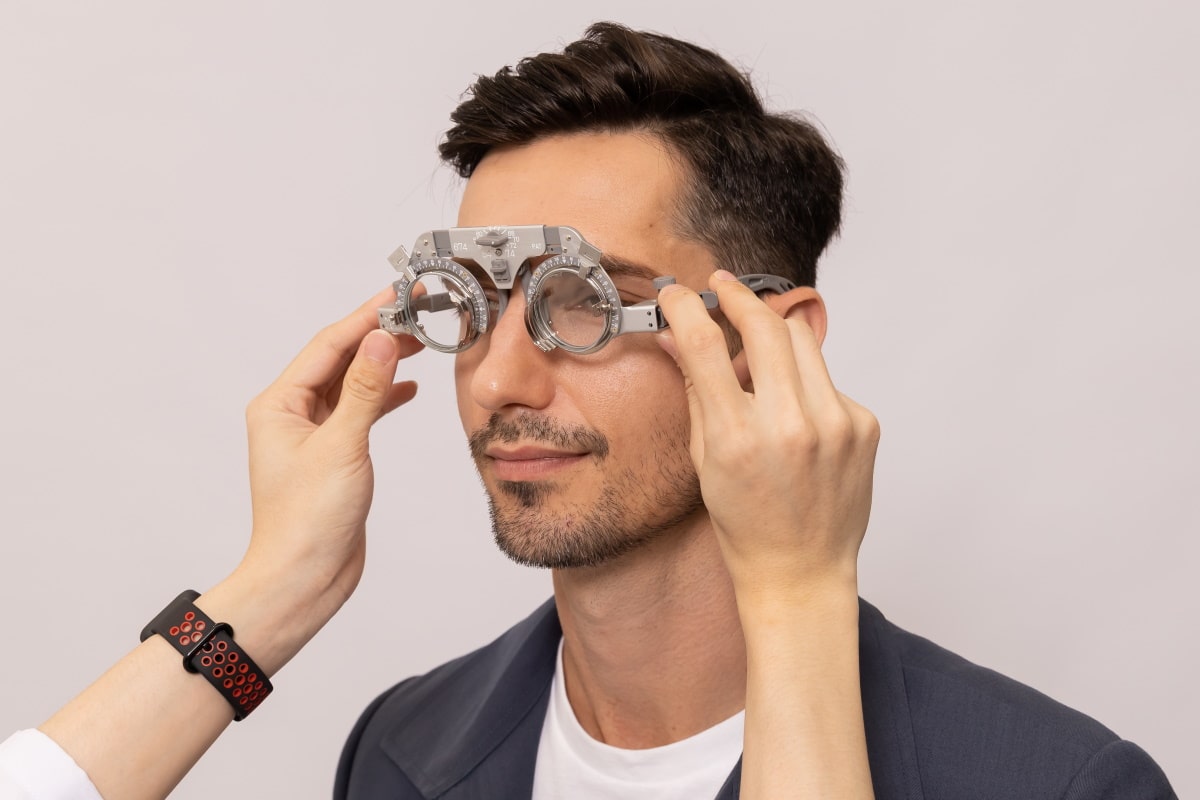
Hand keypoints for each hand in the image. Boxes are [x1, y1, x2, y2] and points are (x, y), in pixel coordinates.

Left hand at [240, 287, 422, 613]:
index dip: (367, 316)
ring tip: (420, 341)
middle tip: (418, 310)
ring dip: (383, 361)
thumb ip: (365, 391)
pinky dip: (384, 396)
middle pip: (339, 358)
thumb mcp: (342, 447)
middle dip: (378, 334)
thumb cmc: (307, 522)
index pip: (329, 345)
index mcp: (279, 404)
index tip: (400, 295)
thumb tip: (382, 339)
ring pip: (351, 382)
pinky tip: (408, 387)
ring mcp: (312, 434)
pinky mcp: (332, 454)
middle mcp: (291, 413)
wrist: (303, 578)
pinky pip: (359, 410)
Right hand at [655, 270, 879, 603]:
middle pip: (764, 325)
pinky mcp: (864, 424)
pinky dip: (804, 385)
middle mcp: (792, 425)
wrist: (801, 570)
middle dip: (738, 297)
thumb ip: (695, 391)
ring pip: (802, 342)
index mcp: (738, 438)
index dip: (685, 306)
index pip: (704, 344)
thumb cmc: (747, 524)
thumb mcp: (705, 460)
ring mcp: (836, 423)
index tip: (677, 293)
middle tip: (722, 288)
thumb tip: (676, 337)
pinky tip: (796, 418)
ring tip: (756, 355)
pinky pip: (827, 380)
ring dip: (773, 335)